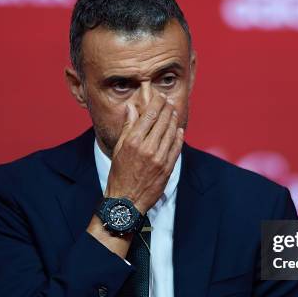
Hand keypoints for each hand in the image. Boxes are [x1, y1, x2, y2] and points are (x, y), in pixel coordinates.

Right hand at [104, 92, 183, 213]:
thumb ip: (127, 127)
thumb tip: (131, 108)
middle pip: (162, 121)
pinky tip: (179, 130)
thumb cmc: (119, 174)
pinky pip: (176, 148)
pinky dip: (179, 137)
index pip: (149, 115)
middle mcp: (147, 148)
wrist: (126, 200)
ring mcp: (159, 158)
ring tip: (174, 112)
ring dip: (174, 120)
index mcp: (132, 141)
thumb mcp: (118, 148)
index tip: (160, 96)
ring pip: (171, 133)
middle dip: (167, 108)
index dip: (157, 103)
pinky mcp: (167, 168)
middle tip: (169, 101)